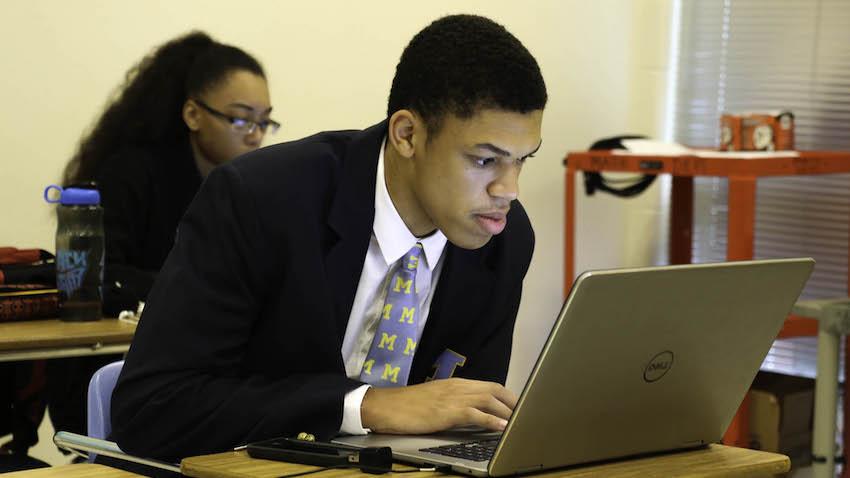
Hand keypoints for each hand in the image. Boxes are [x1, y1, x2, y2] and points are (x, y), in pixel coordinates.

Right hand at [360, 378, 517, 433]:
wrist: (386, 406)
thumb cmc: (408, 406)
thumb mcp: (435, 400)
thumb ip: (454, 402)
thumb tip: (472, 412)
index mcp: (456, 384)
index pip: (490, 385)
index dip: (508, 396)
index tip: (519, 406)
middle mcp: (458, 387)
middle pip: (495, 390)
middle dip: (514, 402)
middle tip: (528, 415)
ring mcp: (453, 398)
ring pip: (490, 400)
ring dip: (509, 411)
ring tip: (522, 422)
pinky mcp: (448, 411)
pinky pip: (476, 414)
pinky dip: (493, 420)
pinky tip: (503, 428)